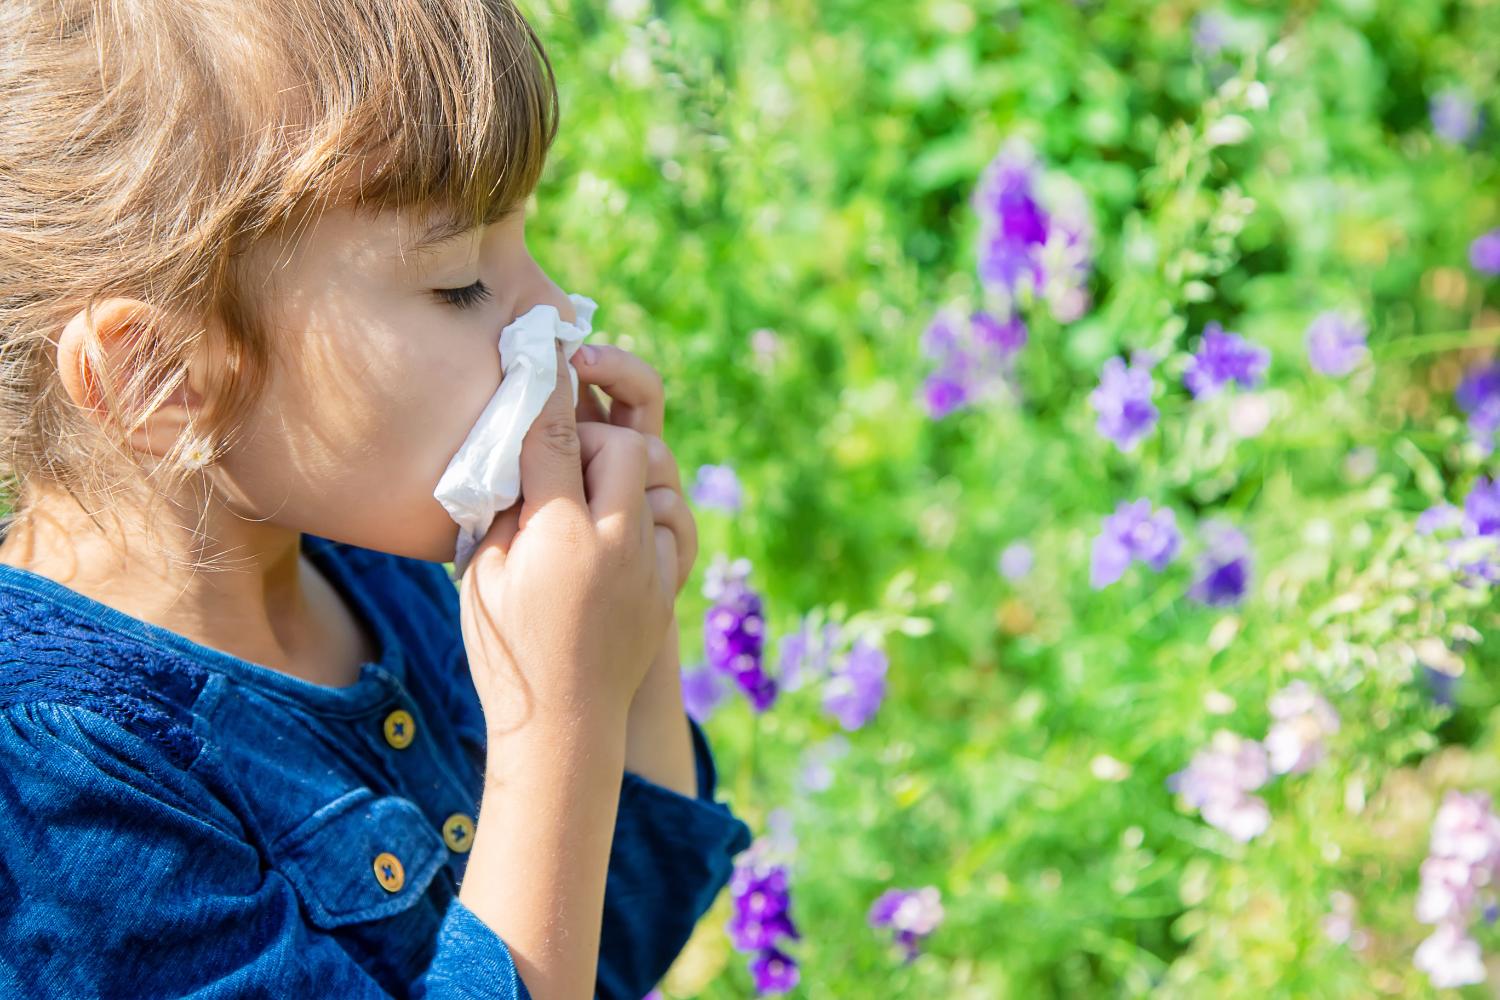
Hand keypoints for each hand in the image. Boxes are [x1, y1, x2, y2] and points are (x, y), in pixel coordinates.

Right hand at [457, 341, 676, 730]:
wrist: (565, 726)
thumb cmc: (508, 653)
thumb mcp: (483, 574)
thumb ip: (503, 505)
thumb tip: (520, 448)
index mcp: (560, 537)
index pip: (558, 436)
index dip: (548, 391)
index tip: (541, 360)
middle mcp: (616, 542)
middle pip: (625, 444)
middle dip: (595, 433)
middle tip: (562, 451)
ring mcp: (650, 562)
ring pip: (661, 474)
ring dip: (628, 464)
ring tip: (591, 480)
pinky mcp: (669, 582)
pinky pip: (678, 517)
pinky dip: (655, 503)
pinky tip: (625, 511)